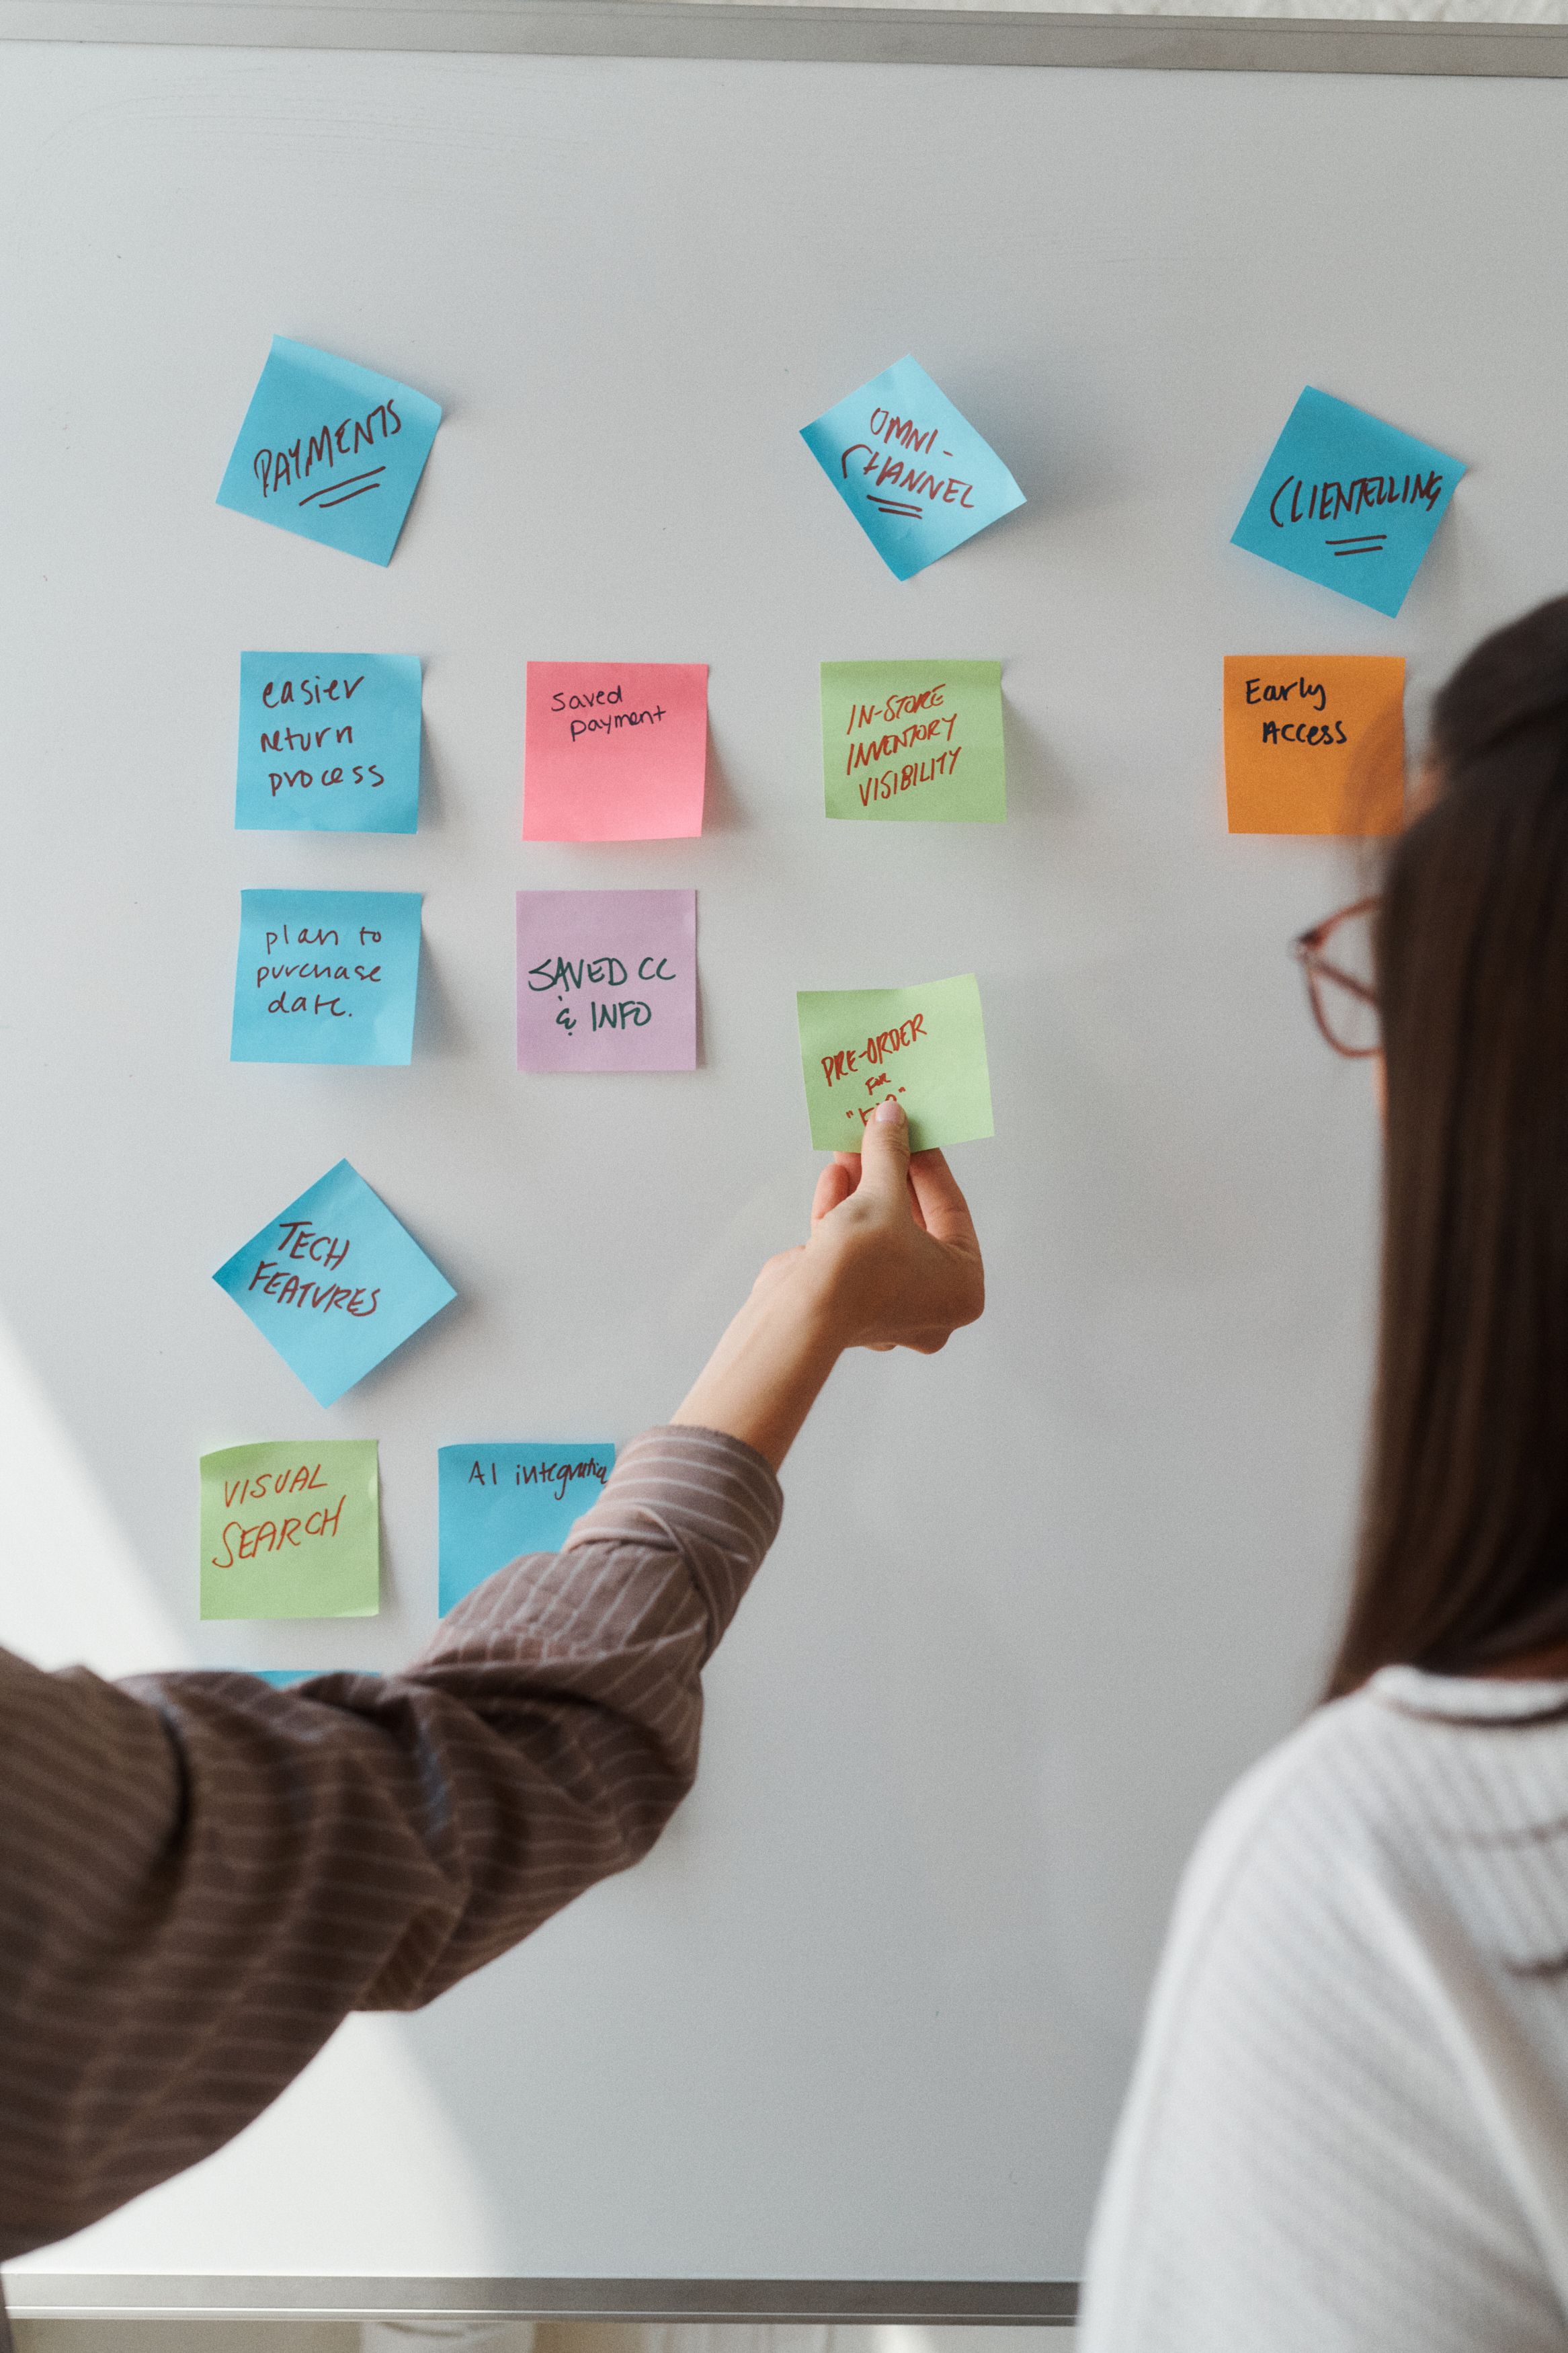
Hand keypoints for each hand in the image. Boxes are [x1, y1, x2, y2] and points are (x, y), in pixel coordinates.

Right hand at [672, 1100, 984, 1467]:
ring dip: (863, 1188)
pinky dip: (843, 1214)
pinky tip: (834, 1176)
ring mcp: (888, 1307)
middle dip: (891, 1175)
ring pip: (880, 1233)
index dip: (929, 1164)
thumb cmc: (860, 1267)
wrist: (799, 1317)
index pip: (951, 1210)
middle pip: (914, 1222)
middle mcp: (931, 1304)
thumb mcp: (882, 1194)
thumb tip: (890, 1116)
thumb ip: (890, 1152)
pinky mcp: (848, 1305)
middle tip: (881, 1135)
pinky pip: (853, 1251)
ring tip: (850, 1147)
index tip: (914, 1130)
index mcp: (963, 1288)